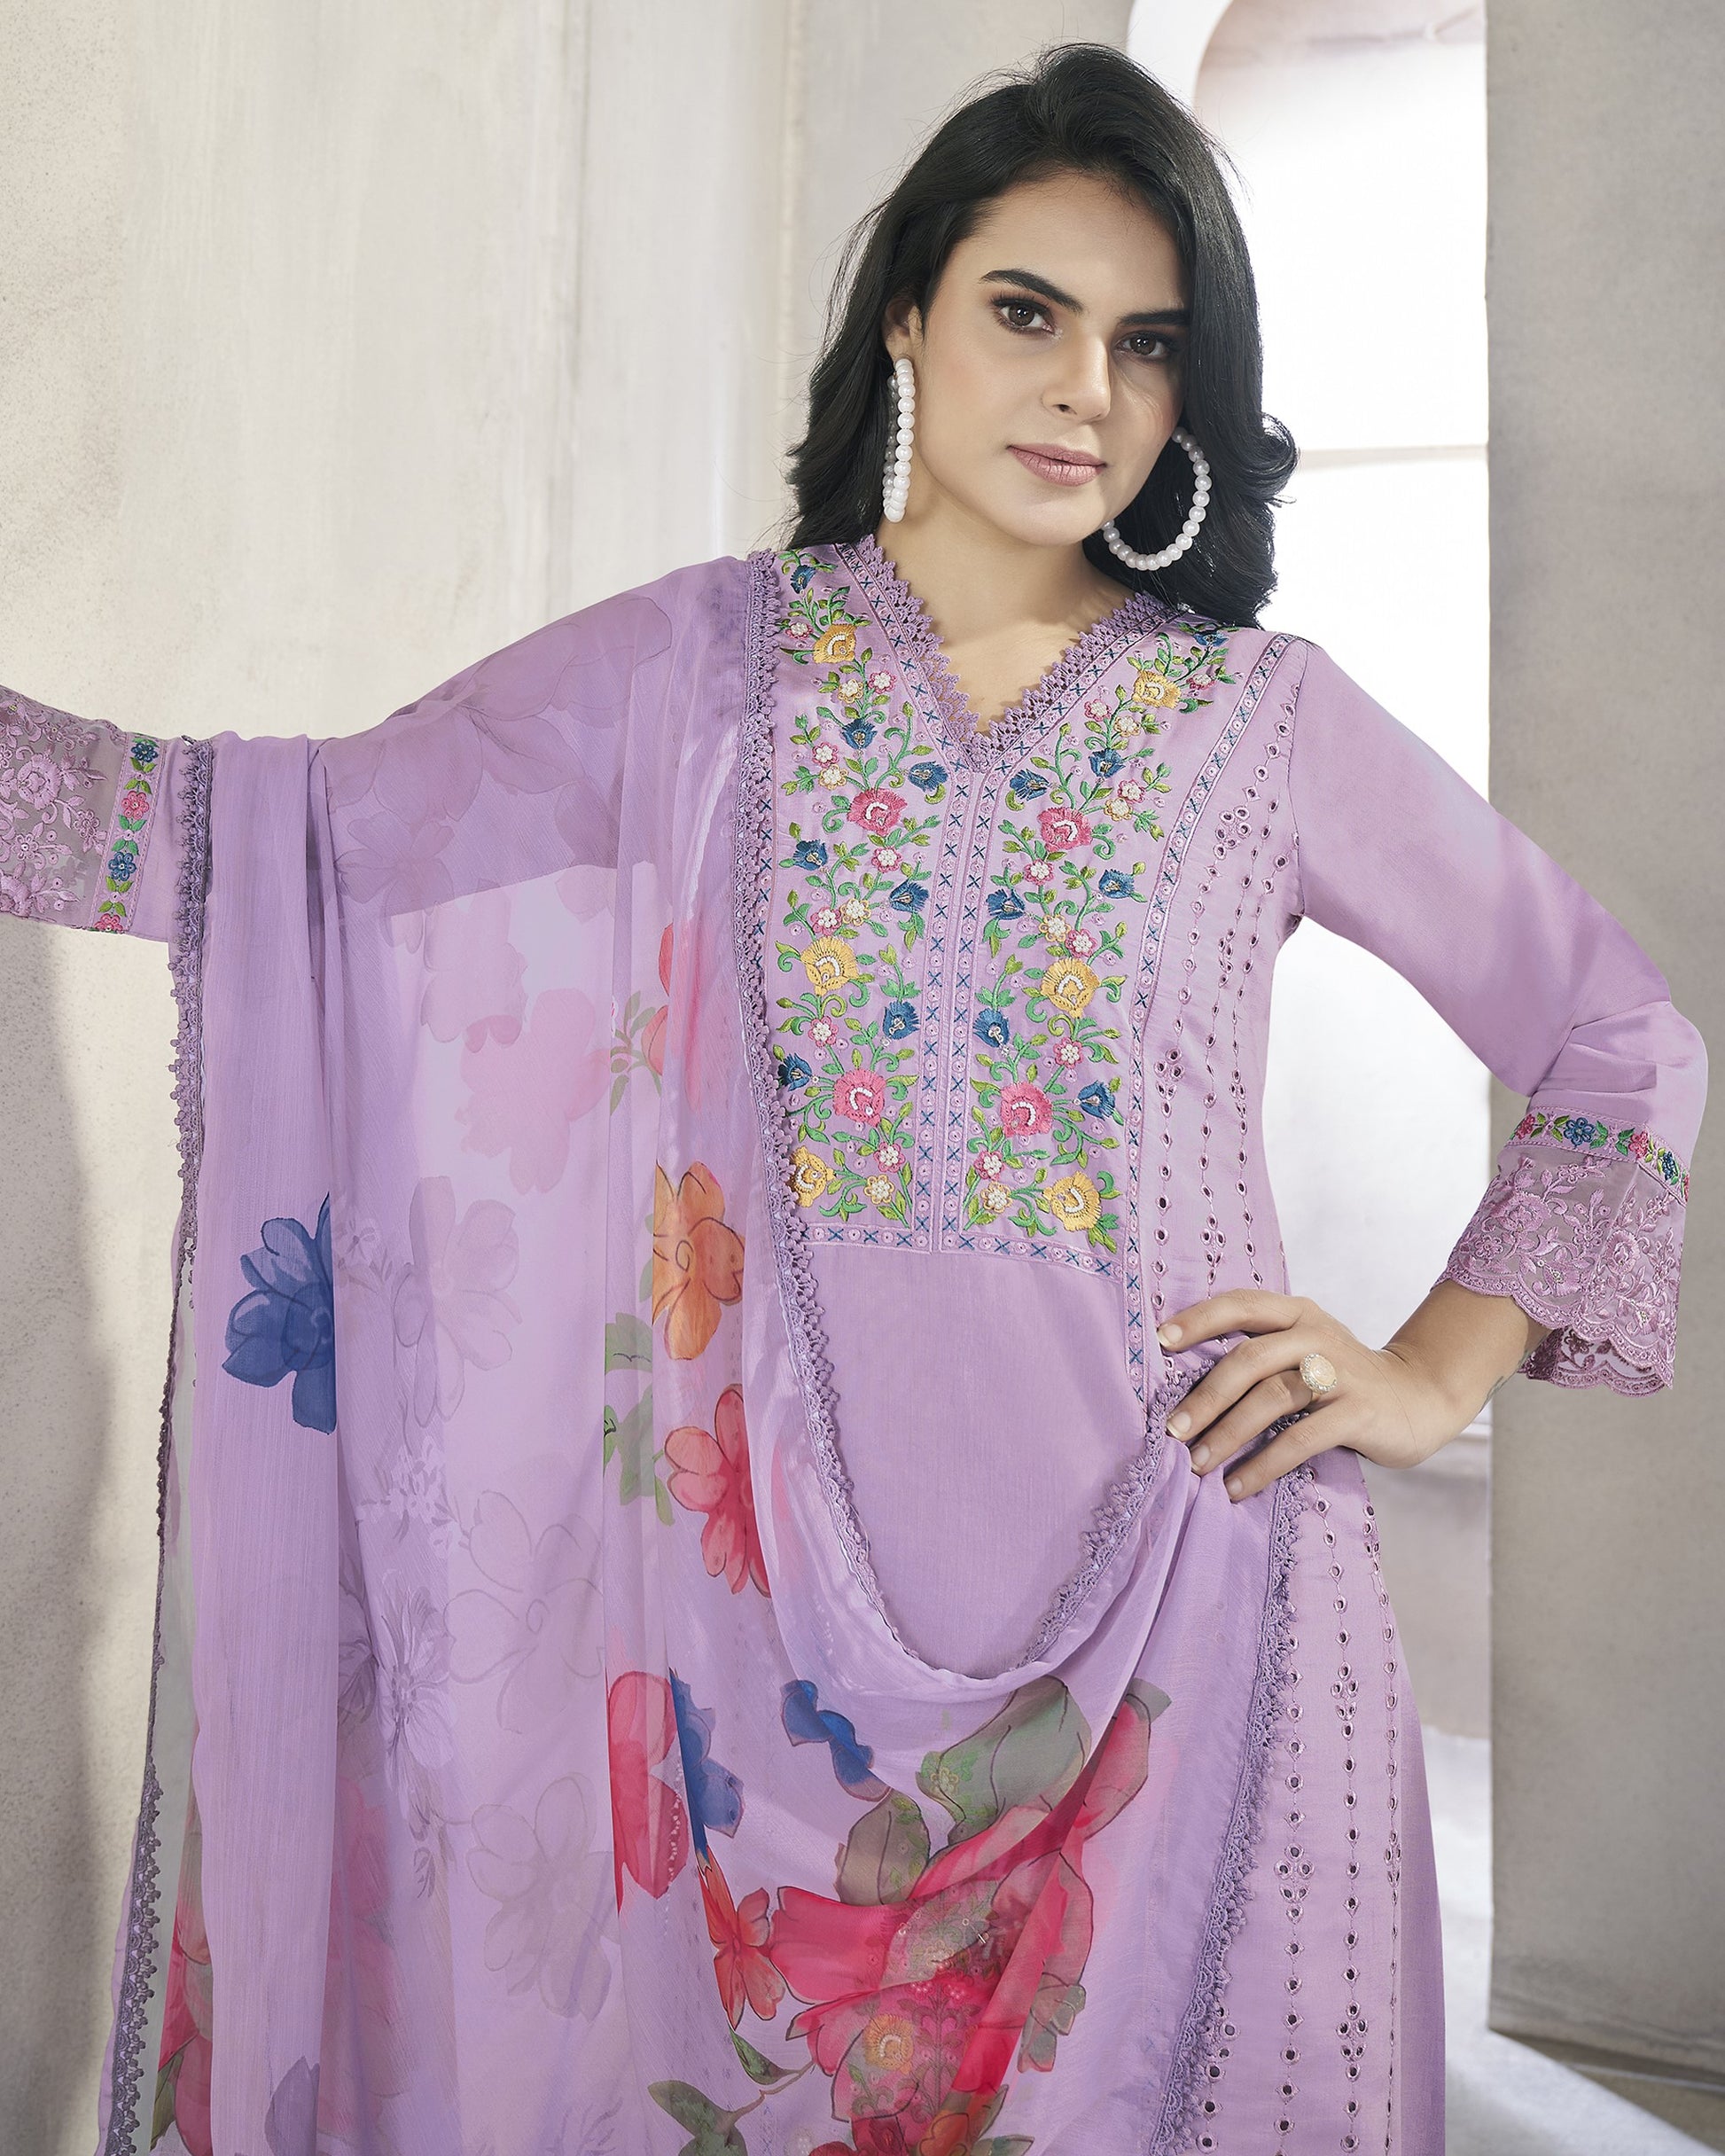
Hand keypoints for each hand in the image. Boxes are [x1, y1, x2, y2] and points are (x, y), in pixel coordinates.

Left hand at [1156, 1289, 1469, 1502]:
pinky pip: (1300, 1439)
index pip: (1240, 1304)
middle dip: (1204, 1397)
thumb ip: (1261, 1354)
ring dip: (1227, 1435)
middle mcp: (1316, 1334)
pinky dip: (1263, 1464)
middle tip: (1171, 1430)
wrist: (1420, 1398)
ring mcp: (1340, 1372)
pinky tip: (1238, 1486)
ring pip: (1270, 1399)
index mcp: (1297, 1314)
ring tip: (1197, 1465)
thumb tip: (1186, 1384)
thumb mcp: (1305, 1352)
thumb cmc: (1343, 1379)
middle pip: (1248, 1360)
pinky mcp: (1358, 1411)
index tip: (1160, 1341)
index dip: (1198, 1320)